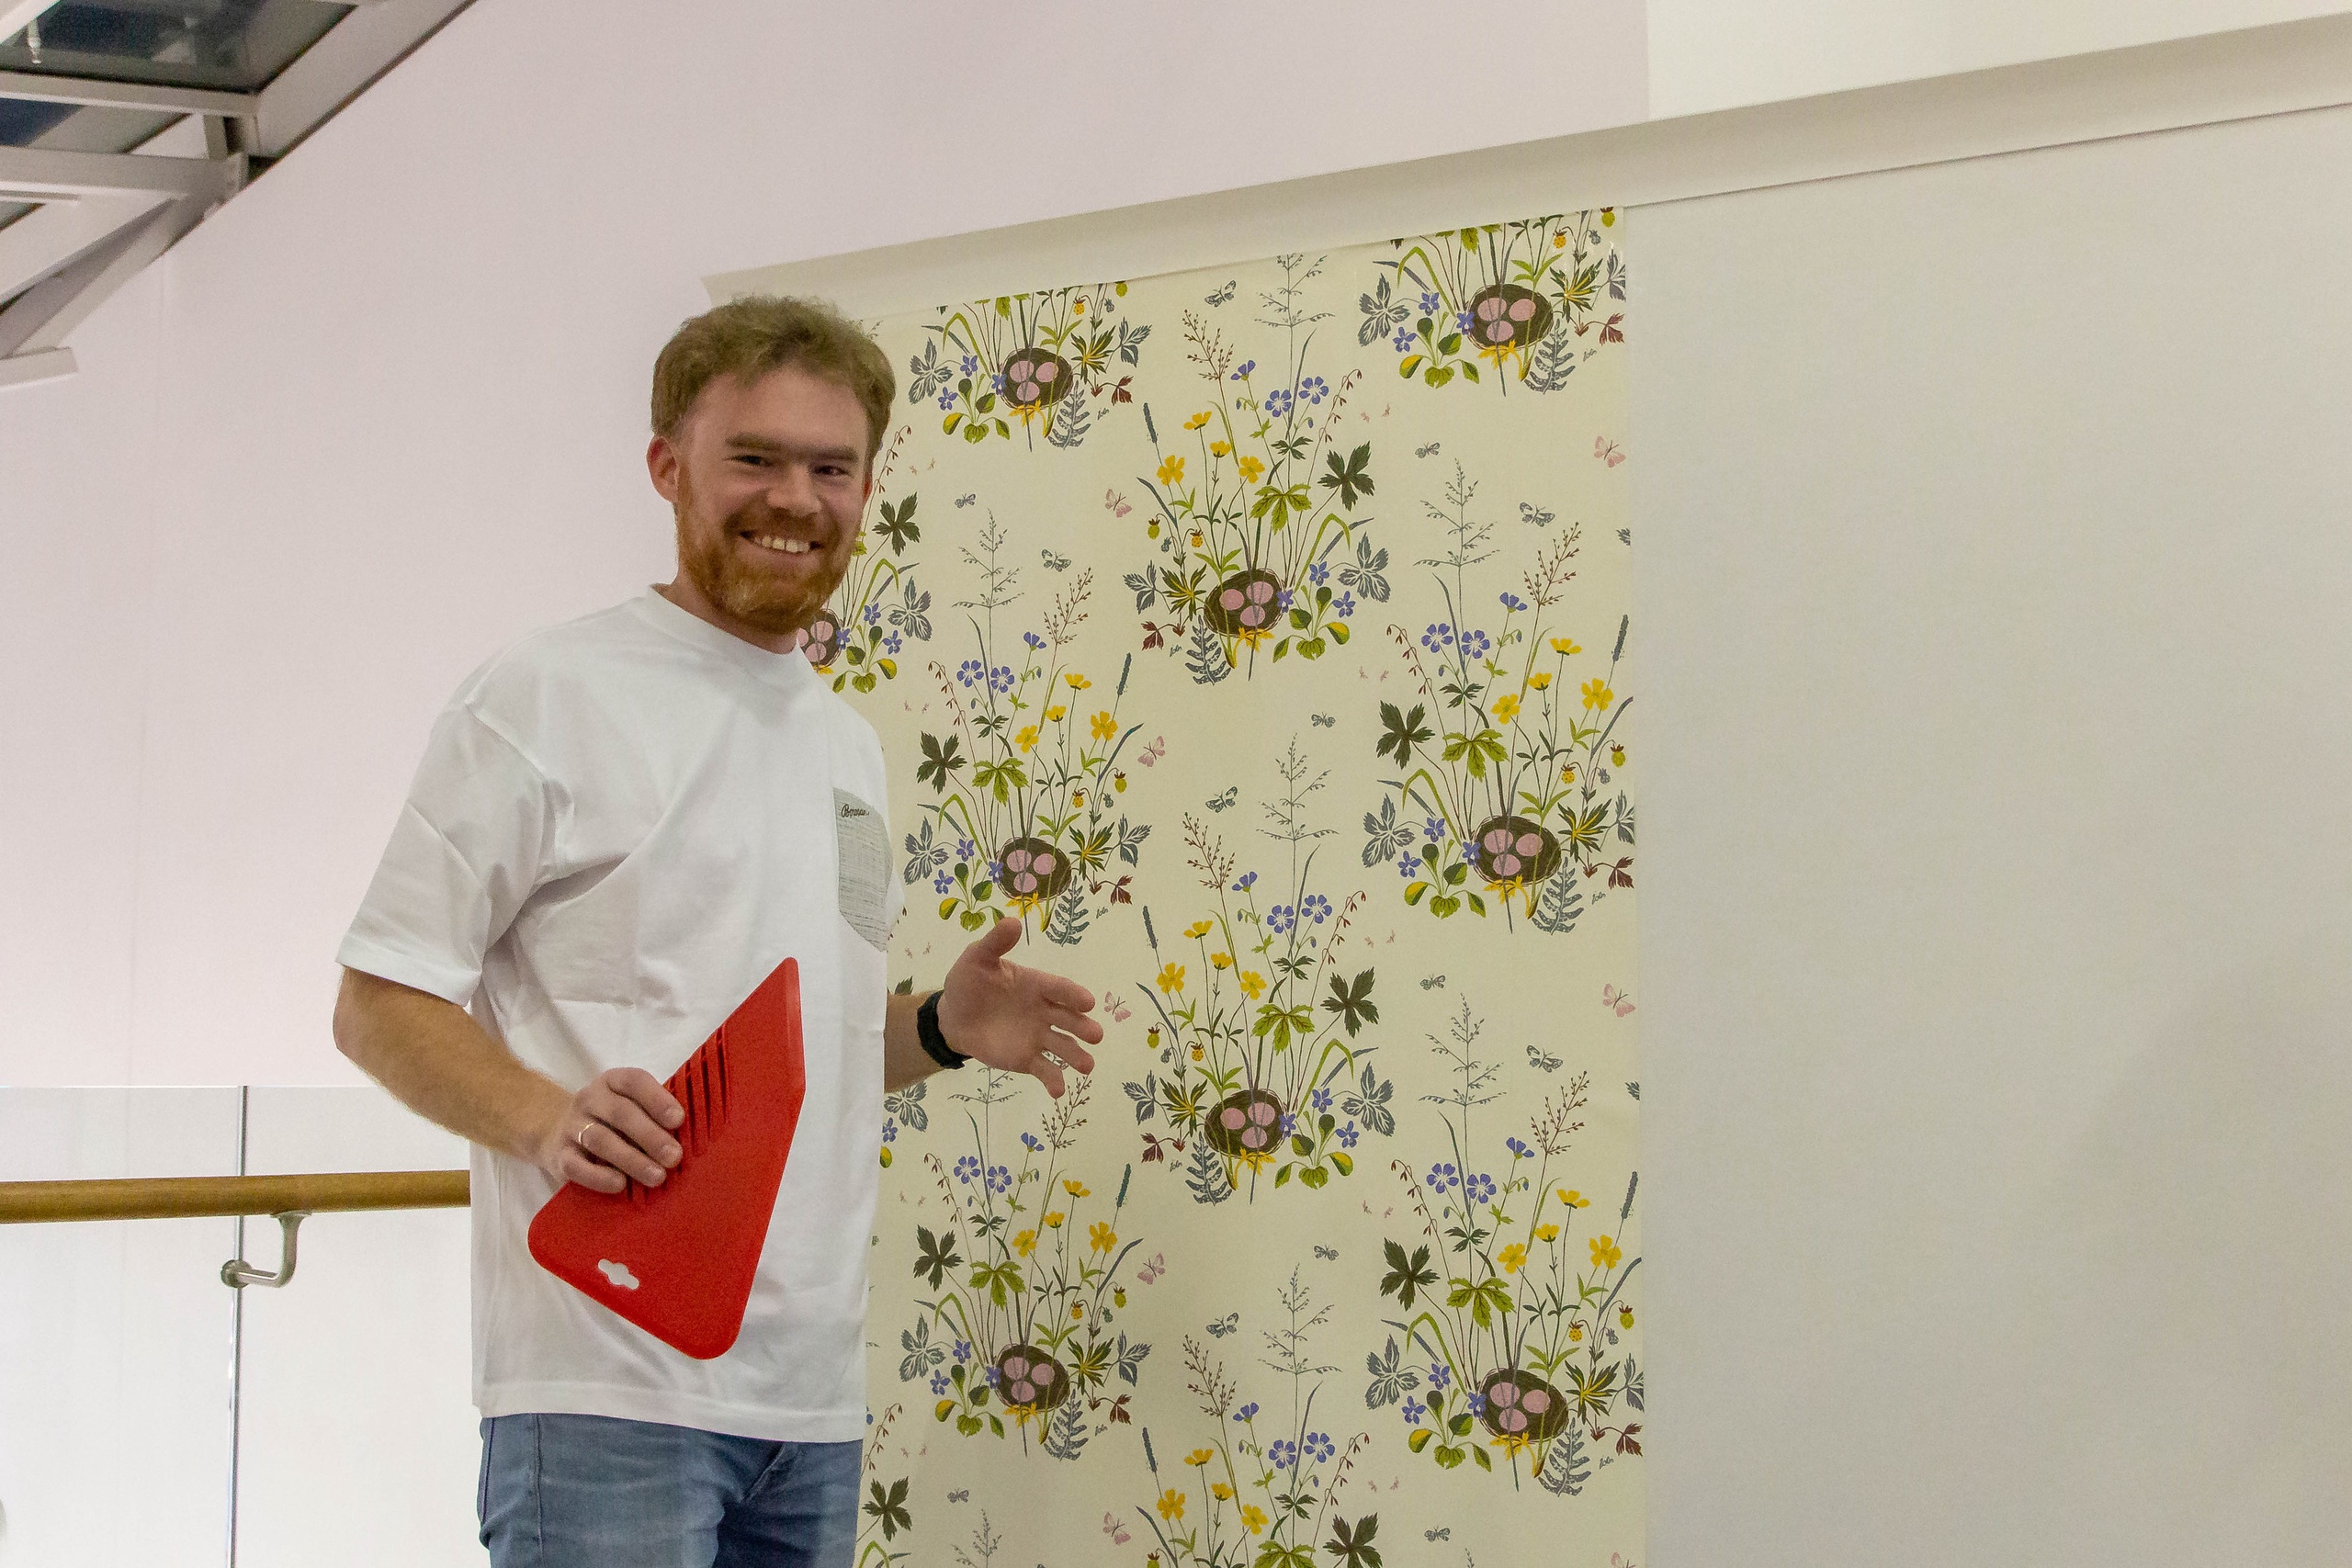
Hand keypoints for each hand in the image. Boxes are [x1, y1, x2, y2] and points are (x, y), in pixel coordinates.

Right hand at [533, 1068, 685, 1193]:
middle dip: (651, 1136)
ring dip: (632, 1159)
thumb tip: (689, 1138)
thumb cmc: (613, 1122)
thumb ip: (655, 1116)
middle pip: (620, 1113)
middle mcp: (590, 1099)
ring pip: (600, 1140)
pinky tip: (620, 1185)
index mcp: (612, 1082)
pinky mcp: (559, 1156)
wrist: (557, 1133)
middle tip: (674, 1157)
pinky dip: (599, 1176)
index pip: (634, 1081)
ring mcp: (571, 1127)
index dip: (657, 1099)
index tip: (679, 1120)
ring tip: (657, 1177)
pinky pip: (576, 1166)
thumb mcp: (631, 1107)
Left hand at [936, 917, 1102, 1096]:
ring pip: (1063, 1047)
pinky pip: (1044, 1070)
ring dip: (1076, 1056)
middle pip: (1069, 1019)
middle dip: (1084, 1027)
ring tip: (1087, 1066)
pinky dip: (1053, 1080)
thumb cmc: (969, 984)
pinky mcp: (1027, 1059)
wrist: (954, 1017)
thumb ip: (995, 944)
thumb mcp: (978, 959)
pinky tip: (1058, 1091)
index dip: (1073, 995)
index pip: (1060, 989)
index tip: (1087, 1002)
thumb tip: (1012, 922)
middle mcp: (1044, 1011)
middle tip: (1095, 1035)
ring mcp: (1038, 1036)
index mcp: (1037, 985)